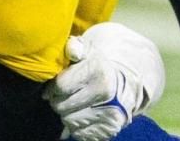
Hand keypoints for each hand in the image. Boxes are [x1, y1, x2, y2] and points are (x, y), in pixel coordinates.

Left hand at [44, 23, 162, 140]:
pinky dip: (78, 126)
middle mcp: (106, 93)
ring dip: (68, 114)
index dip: (53, 87)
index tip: (57, 85)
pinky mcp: (108, 130)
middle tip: (68, 95)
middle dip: (59, 101)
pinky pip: (78, 133)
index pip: (60, 86)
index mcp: (99, 71)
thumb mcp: (88, 51)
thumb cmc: (98, 67)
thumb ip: (75, 47)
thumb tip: (72, 51)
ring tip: (78, 104)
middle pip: (61, 106)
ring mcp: (109, 114)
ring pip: (67, 122)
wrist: (126, 84)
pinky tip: (86, 114)